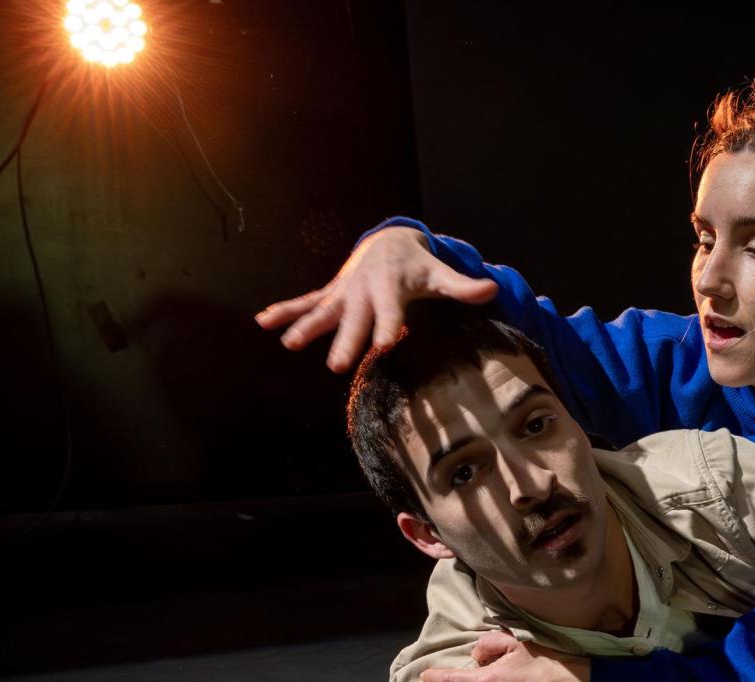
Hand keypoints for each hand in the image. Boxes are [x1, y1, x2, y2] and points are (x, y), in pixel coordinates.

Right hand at [254, 225, 499, 372]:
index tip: (386, 345)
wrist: (390, 242)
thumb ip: (463, 287)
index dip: (389, 328)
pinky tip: (262, 321)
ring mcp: (344, 294)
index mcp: (392, 291)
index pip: (391, 314)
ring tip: (289, 342)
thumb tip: (492, 289)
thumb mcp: (440, 275)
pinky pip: (305, 302)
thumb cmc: (419, 267)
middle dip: (345, 341)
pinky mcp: (331, 294)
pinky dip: (284, 310)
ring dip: (305, 325)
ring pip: (323, 311)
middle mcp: (364, 293)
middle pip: (354, 320)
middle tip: (337, 366)